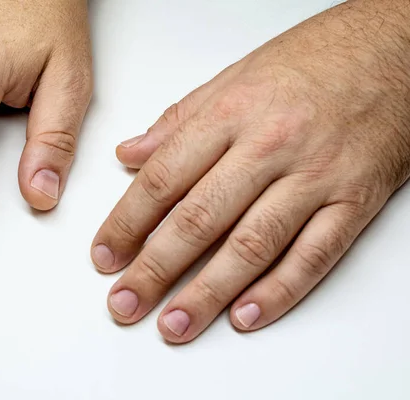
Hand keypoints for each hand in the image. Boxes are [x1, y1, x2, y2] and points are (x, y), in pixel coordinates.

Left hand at [91, 0, 409, 342]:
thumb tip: (131, 155)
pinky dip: (279, 291)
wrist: (394, 50)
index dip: (127, 223)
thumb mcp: (234, 77)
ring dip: (208, 293)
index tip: (105, 255)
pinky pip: (313, 255)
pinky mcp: (354, 201)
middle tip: (125, 302)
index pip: (163, 178)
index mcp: (231, 114)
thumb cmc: (314, 61)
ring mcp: (314, 177)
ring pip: (252, 245)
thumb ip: (178, 122)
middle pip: (199, 219)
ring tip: (174, 324)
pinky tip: (244, 316)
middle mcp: (269, 147)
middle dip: (155, 269)